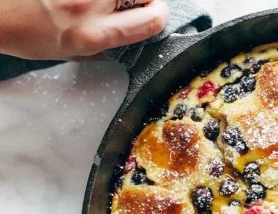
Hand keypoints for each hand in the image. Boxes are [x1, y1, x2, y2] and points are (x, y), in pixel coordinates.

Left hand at [0, 0, 168, 59]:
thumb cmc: (27, 34)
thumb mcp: (70, 54)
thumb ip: (104, 49)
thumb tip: (131, 43)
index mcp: (92, 34)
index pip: (148, 21)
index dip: (159, 16)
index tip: (157, 15)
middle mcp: (89, 4)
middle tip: (136, 2)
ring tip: (112, 2)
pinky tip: (91, 0)